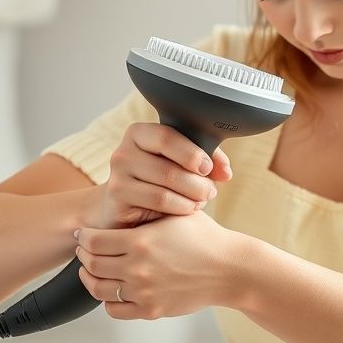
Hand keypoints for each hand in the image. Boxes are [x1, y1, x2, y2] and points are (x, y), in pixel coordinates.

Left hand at [75, 210, 237, 318]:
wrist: (229, 269)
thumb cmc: (205, 238)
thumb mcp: (175, 214)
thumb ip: (147, 210)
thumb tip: (122, 198)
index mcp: (140, 242)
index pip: (92, 241)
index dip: (84, 236)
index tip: (83, 234)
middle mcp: (137, 269)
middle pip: (92, 265)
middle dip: (84, 256)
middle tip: (85, 250)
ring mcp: (143, 292)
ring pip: (99, 289)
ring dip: (91, 279)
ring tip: (93, 270)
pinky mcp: (151, 310)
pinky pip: (114, 309)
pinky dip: (108, 300)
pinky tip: (113, 288)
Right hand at [99, 123, 232, 227]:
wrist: (123, 208)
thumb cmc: (158, 181)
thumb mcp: (181, 164)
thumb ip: (206, 160)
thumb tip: (225, 172)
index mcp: (139, 134)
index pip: (166, 136)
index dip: (192, 153)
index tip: (207, 167)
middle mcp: (123, 152)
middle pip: (168, 167)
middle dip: (197, 182)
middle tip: (211, 190)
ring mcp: (117, 177)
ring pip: (165, 187)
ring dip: (192, 196)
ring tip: (202, 200)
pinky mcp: (118, 200)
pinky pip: (159, 202)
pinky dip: (181, 207)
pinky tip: (189, 208)